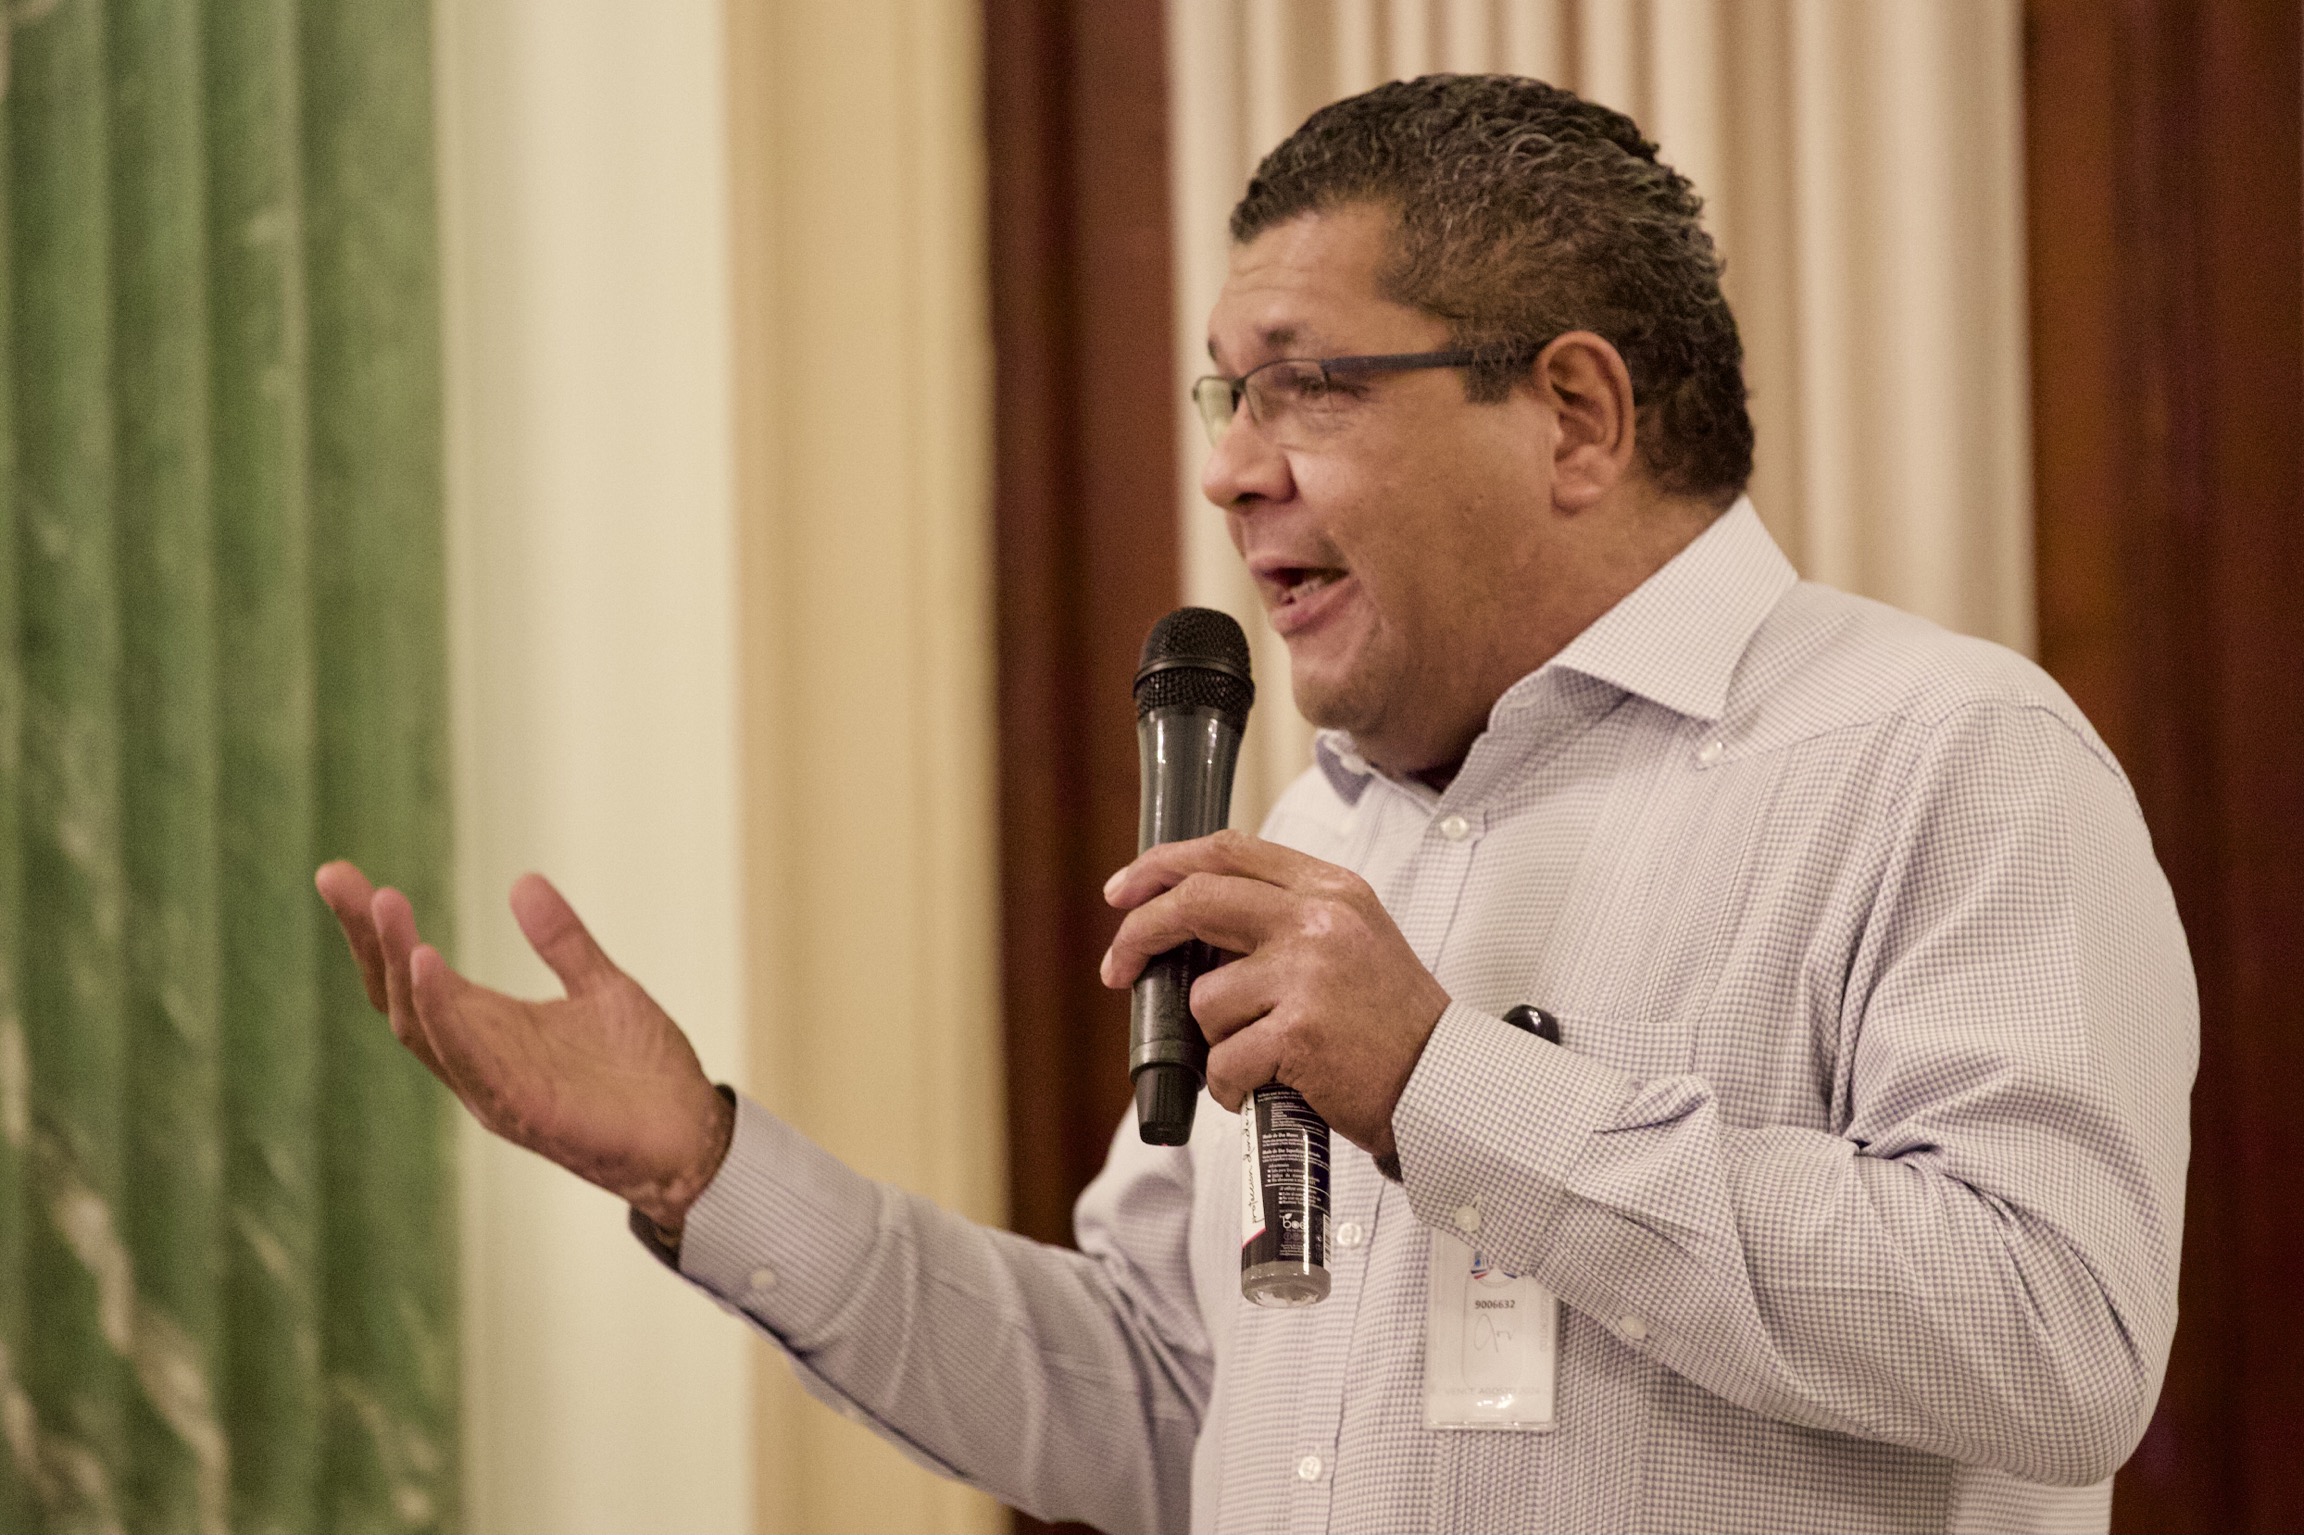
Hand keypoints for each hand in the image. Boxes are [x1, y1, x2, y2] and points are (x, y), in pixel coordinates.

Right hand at [315, 861, 734, 1233]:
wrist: (692, 1135)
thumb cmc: (643, 1073)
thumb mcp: (601, 989)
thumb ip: (563, 941)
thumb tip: (523, 882)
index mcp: (488, 1030)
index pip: (411, 976)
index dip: (376, 931)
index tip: (340, 876)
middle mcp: (475, 1059)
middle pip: (397, 997)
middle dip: (366, 939)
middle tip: (336, 876)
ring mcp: (491, 1087)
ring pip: (421, 1027)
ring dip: (397, 965)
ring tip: (383, 906)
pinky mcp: (520, 1110)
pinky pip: (467, 1059)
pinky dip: (442, 1013)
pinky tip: (426, 965)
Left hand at [1099, 830, 1449, 1158]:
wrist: (1443, 1084)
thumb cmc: (1391, 1025)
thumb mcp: (1353, 940)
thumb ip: (1284, 919)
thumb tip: (1191, 928)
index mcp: (1330, 890)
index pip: (1228, 851)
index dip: (1162, 866)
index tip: (1124, 890)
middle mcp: (1319, 920)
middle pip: (1196, 900)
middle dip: (1140, 934)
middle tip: (1118, 968)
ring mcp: (1307, 974)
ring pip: (1206, 999)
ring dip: (1218, 1040)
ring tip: (1265, 1057)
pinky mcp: (1298, 1033)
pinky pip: (1222, 1061)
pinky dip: (1231, 1086)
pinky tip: (1268, 1087)